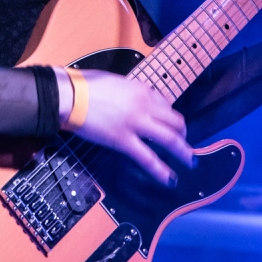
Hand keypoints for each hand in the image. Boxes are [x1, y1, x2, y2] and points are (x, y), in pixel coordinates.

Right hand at [55, 68, 192, 185]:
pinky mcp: (123, 141)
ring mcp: (136, 124)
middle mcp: (144, 106)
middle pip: (174, 121)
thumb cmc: (86, 86)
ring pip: (169, 139)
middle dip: (183, 134)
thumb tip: (133, 103)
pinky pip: (147, 158)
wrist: (71, 96)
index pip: (165, 104)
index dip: (169, 116)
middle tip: (184, 143)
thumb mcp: (116, 82)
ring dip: (183, 151)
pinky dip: (161, 170)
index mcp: (142, 90)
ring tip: (190, 161)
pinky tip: (169, 178)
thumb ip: (130, 93)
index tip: (168, 124)